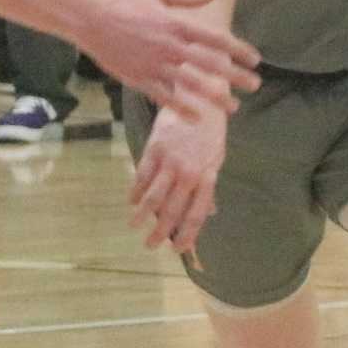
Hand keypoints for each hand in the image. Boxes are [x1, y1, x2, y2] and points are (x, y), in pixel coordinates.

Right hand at [77, 0, 259, 116]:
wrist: (89, 18)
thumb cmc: (123, 2)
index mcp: (176, 23)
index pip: (215, 39)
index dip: (239, 50)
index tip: (255, 59)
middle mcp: (170, 46)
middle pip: (210, 64)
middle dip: (236, 76)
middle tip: (255, 85)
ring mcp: (155, 64)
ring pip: (192, 85)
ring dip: (216, 97)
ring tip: (234, 108)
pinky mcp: (140, 78)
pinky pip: (165, 97)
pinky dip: (182, 108)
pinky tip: (197, 117)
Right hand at [129, 101, 225, 253]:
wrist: (199, 97)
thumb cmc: (210, 130)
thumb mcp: (216, 158)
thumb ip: (209, 186)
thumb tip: (210, 212)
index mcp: (207, 177)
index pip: (196, 214)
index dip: (187, 235)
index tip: (178, 249)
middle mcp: (189, 173)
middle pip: (172, 211)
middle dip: (160, 232)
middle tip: (150, 245)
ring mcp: (170, 161)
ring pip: (153, 197)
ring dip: (141, 215)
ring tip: (133, 225)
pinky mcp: (154, 148)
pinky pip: (141, 175)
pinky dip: (135, 190)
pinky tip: (131, 201)